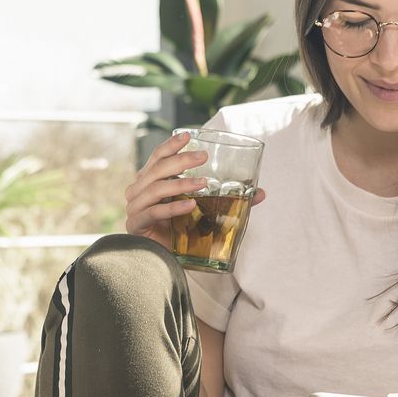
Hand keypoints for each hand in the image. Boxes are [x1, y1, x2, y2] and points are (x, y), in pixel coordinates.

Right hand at [124, 130, 266, 248]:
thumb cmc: (179, 230)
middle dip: (181, 160)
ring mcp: (135, 208)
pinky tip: (190, 205)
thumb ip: (227, 200)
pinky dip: (173, 208)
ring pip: (156, 189)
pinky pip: (155, 212)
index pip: (158, 157)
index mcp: (150, 181)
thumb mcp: (202, 209)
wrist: (162, 261)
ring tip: (203, 183)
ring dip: (181, 184)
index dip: (171, 145)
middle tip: (203, 157)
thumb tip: (261, 194)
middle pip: (157, 169)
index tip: (188, 135)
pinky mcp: (137, 225)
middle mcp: (138, 191)